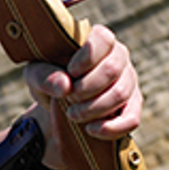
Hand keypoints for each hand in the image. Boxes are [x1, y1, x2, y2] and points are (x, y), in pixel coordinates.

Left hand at [24, 24, 142, 162]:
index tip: (70, 72)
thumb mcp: (36, 74)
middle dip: (85, 89)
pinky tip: (92, 130)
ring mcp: (128, 80)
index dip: (86, 58)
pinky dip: (112, 127)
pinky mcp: (132, 105)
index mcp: (97, 40)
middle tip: (68, 98)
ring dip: (93, 108)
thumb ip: (43, 76)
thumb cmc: (48, 78)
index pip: (103, 39)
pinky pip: (132, 118)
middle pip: (112, 69)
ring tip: (72, 114)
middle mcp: (118, 56)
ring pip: (121, 93)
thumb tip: (64, 86)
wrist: (57, 102)